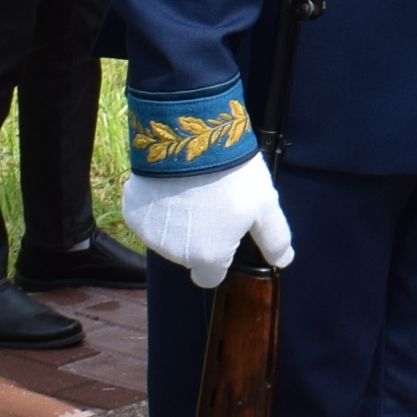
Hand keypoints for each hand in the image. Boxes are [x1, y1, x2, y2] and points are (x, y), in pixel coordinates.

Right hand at [119, 157, 290, 288]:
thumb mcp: (265, 205)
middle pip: (188, 256)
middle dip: (198, 237)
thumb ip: (274, 238)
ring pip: (166, 238)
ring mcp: (150, 234)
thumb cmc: (232, 175)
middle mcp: (175, 254)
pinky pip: (146, 217)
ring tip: (192, 190)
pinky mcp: (132, 213)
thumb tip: (284, 260)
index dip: (219, 258)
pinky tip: (170, 185)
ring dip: (177, 222)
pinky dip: (156, 206)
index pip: (210, 277)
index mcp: (209, 257)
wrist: (191, 139)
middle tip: (211, 203)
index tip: (224, 234)